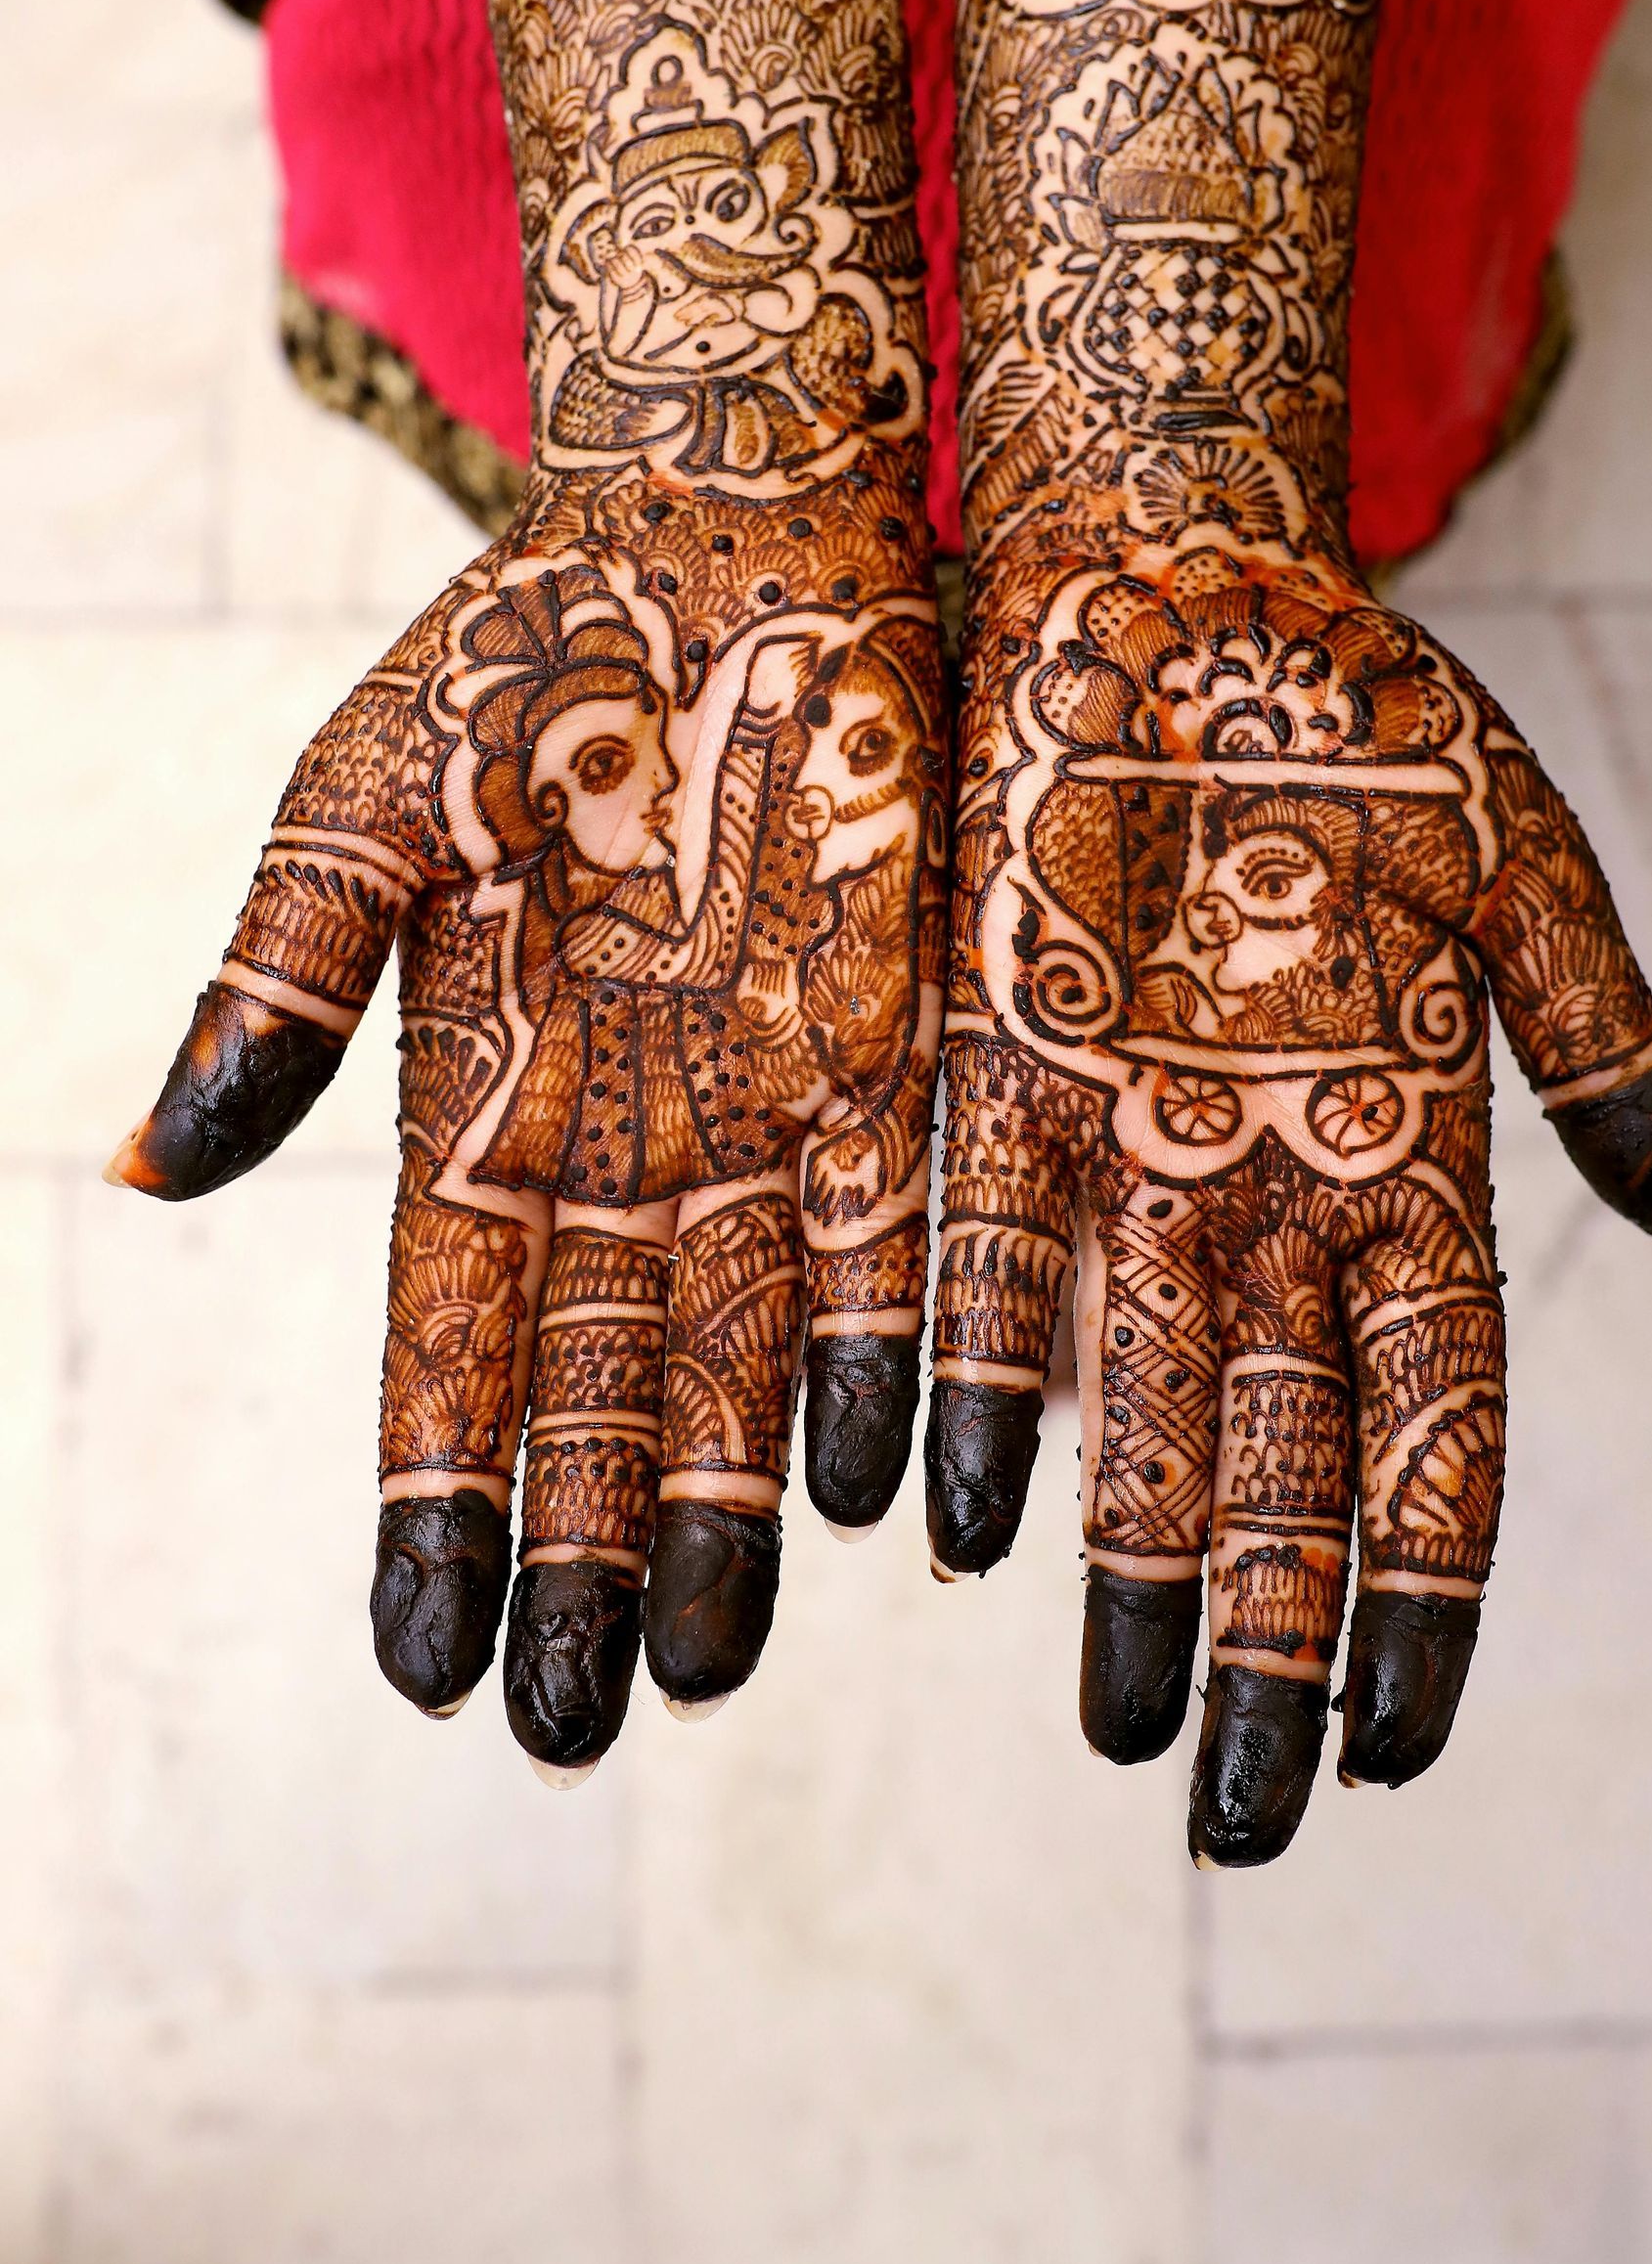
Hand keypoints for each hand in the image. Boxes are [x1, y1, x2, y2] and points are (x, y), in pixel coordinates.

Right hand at [110, 466, 944, 1776]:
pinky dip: (876, 1358)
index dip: (432, 1500)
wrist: (725, 535)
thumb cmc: (518, 655)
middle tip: (572, 1729)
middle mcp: (618, 1136)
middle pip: (596, 1390)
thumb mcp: (368, 808)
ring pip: (742, 1353)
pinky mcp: (889, 1053)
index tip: (423, 1655)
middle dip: (583, 1556)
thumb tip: (150, 1171)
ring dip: (724, 1509)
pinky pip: (887, 1236)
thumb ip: (285, 983)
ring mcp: (756, 1106)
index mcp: (472, 1095)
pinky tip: (869, 1486)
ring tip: (705, 1663)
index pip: (443, 1344)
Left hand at [929, 536, 1651, 1861]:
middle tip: (1226, 1813)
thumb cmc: (1361, 712)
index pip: (1432, 1422)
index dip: (1420, 1588)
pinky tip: (939, 1500)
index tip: (1399, 1746)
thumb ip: (1595, 1042)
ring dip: (1119, 1554)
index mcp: (1406, 1155)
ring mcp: (1119, 1145)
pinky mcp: (980, 1072)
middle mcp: (1260, 1189)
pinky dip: (961, 1374)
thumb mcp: (1514, 865)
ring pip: (1126, 1389)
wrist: (1158, 584)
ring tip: (1108, 1709)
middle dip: (1255, 1634)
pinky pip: (977, 1251)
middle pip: (1273, 1455)